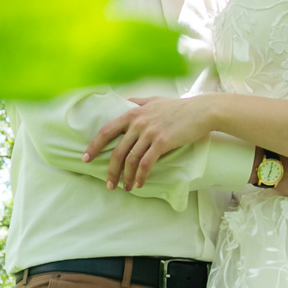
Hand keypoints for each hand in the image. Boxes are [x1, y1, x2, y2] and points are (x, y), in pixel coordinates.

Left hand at [82, 95, 216, 190]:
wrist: (201, 111)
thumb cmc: (178, 107)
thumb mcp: (153, 100)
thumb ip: (137, 102)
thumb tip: (123, 101)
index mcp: (132, 113)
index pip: (106, 130)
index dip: (94, 146)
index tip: (86, 158)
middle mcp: (138, 123)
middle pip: (117, 151)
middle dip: (110, 170)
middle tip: (108, 184)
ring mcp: (149, 133)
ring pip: (131, 160)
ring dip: (126, 177)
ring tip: (125, 188)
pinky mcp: (162, 142)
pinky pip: (146, 163)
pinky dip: (140, 176)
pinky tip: (139, 184)